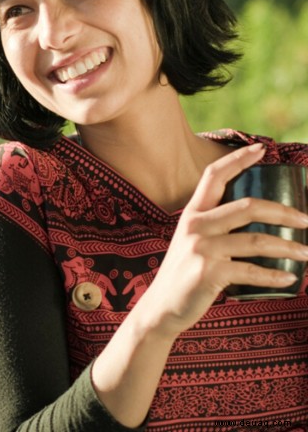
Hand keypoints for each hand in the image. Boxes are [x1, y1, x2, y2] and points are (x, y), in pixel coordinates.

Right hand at [135, 144, 307, 338]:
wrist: (162, 307)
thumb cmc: (184, 274)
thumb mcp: (191, 242)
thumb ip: (214, 228)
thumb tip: (256, 221)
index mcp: (191, 214)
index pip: (214, 176)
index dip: (237, 159)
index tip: (261, 149)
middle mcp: (195, 226)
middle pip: (247, 206)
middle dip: (284, 212)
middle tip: (306, 220)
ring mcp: (201, 249)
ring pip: (256, 240)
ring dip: (288, 248)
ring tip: (307, 253)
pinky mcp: (208, 273)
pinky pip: (251, 271)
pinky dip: (274, 276)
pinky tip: (289, 279)